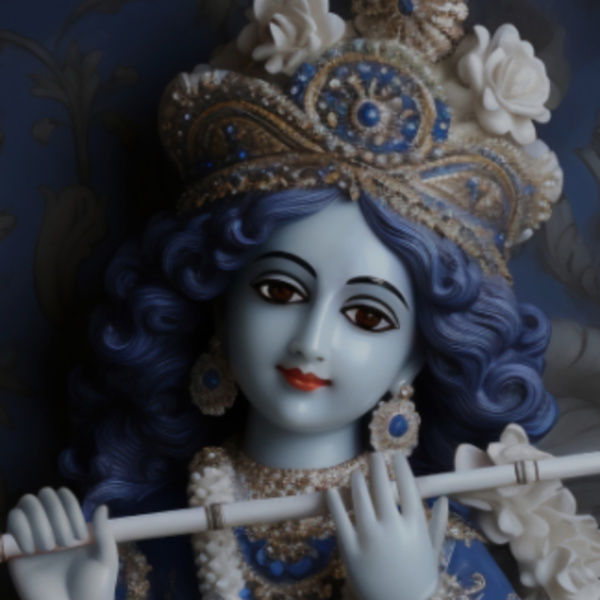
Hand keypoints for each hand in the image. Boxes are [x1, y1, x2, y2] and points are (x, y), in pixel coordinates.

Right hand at [7, 488, 117, 599]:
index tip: (79, 537)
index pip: (64, 496)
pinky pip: (12, 522)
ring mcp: (32, 537)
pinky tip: (32, 550)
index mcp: (72, 524)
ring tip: (49, 547)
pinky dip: (21, 529)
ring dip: (40, 521)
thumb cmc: (94, 586)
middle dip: (56, 513)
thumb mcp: (105, 557)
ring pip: (27, 503)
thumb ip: (103, 531)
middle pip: (45, 494)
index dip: (70, 508)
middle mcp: (51, 526)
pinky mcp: (16, 552)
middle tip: (65, 543)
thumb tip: (102, 507)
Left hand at [327, 453, 447, 599]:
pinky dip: (335, 501)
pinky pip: (340, 518)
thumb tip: (444, 499)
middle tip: (374, 456)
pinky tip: (332, 491)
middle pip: (382, 487)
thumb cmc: (418, 580)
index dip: (401, 468)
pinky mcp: (350, 548)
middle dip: (377, 466)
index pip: (408, 487)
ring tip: (356, 473)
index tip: (396, 456)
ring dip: (357, 480)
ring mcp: (370, 537)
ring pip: (360, 498)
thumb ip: (438, 524)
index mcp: (414, 527)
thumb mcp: (432, 552)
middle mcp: (392, 528)